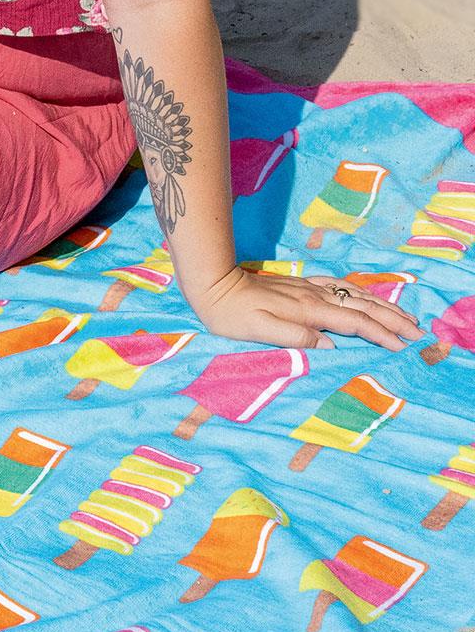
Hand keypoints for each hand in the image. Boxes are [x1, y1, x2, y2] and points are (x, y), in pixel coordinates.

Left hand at [192, 266, 423, 352]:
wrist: (212, 284)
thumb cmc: (230, 314)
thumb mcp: (258, 331)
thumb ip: (295, 337)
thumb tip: (330, 344)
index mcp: (307, 311)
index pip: (354, 324)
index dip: (381, 335)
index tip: (403, 347)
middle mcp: (313, 297)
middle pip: (362, 307)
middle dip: (392, 319)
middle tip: (418, 332)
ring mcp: (308, 288)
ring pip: (355, 295)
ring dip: (382, 305)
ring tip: (404, 316)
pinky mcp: (300, 285)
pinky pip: (339, 286)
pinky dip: (360, 292)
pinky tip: (366, 296)